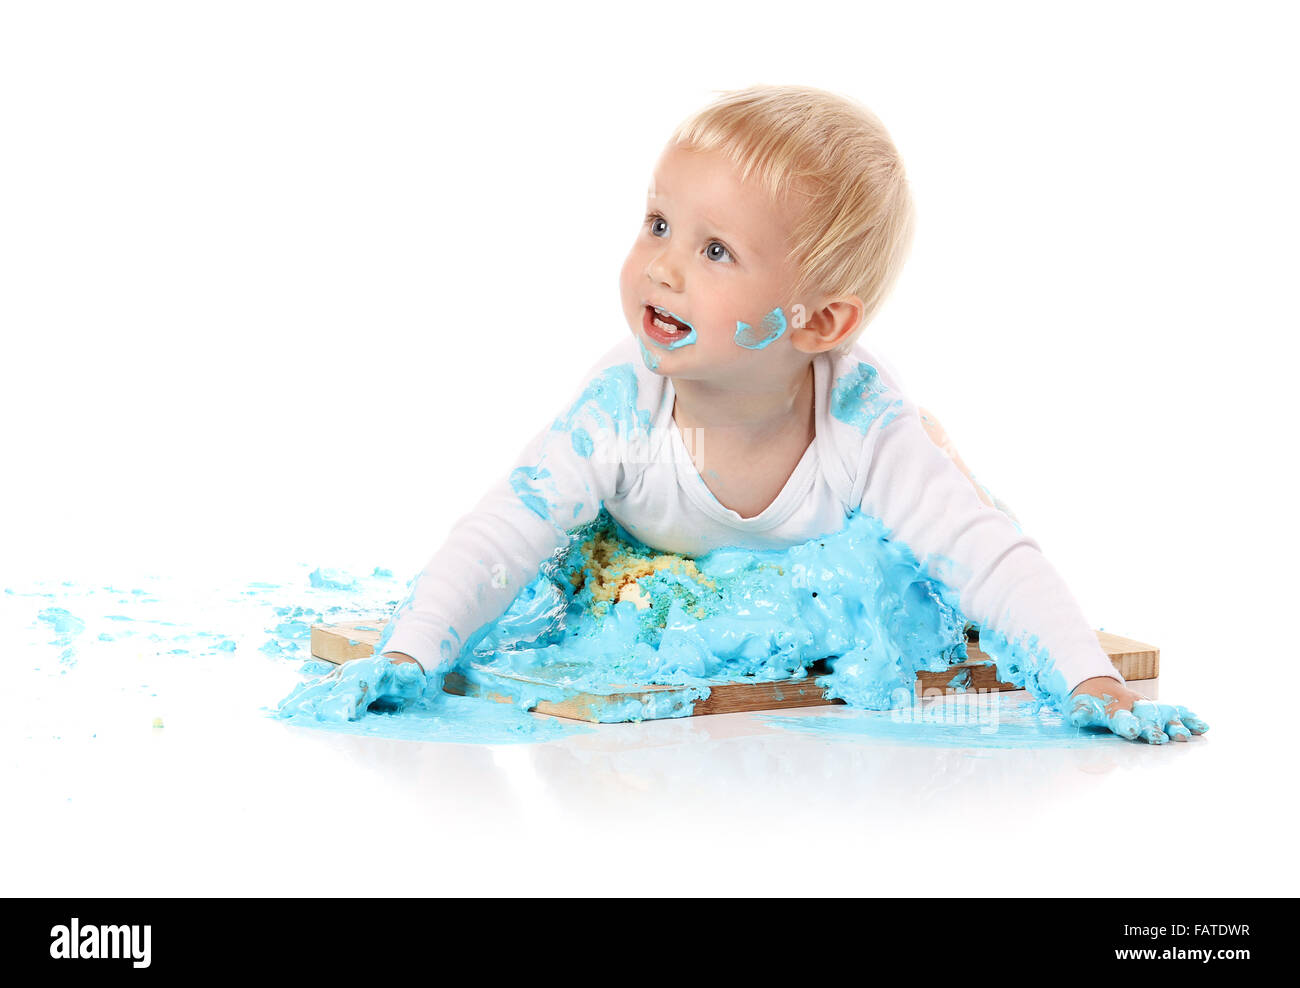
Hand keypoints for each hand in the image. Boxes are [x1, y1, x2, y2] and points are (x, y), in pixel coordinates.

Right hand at [277, 654, 427, 722]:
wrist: (396, 664)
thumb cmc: (404, 679)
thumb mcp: (411, 678)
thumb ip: (409, 677)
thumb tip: (410, 672)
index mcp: (370, 672)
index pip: (358, 688)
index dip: (350, 700)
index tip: (344, 715)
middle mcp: (349, 672)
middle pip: (329, 688)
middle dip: (314, 702)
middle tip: (298, 717)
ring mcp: (338, 676)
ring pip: (316, 689)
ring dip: (299, 700)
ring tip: (282, 713)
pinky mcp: (331, 682)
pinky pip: (313, 690)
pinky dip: (298, 698)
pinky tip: (284, 709)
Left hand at [1066, 677, 1208, 743]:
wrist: (1098, 685)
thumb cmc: (1091, 704)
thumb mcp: (1080, 708)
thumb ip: (1082, 713)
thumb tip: (1077, 716)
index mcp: (1114, 710)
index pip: (1121, 718)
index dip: (1128, 724)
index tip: (1133, 731)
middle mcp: (1134, 707)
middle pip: (1147, 717)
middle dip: (1155, 727)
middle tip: (1164, 738)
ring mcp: (1148, 707)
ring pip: (1164, 714)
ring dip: (1176, 724)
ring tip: (1185, 736)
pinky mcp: (1158, 708)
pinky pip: (1176, 711)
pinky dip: (1189, 718)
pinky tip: (1203, 727)